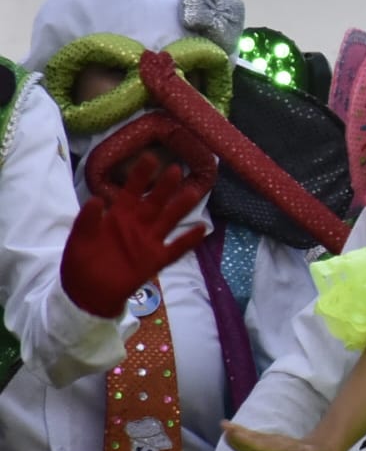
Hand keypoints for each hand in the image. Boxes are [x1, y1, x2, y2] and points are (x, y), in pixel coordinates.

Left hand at [61, 153, 206, 316]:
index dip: (140, 175)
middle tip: (176, 169)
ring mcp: (149, 242)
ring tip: (194, 191)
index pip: (132, 191)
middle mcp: (137, 225)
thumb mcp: (78, 240)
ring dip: (181, 206)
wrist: (87, 292)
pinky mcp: (155, 260)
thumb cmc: (81, 262)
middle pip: (155, 201)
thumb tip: (96, 199)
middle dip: (165, 186)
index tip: (150, 157)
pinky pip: (176, 249)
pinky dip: (189, 240)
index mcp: (119, 216)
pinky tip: (202, 229)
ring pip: (169, 220)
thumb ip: (87, 220)